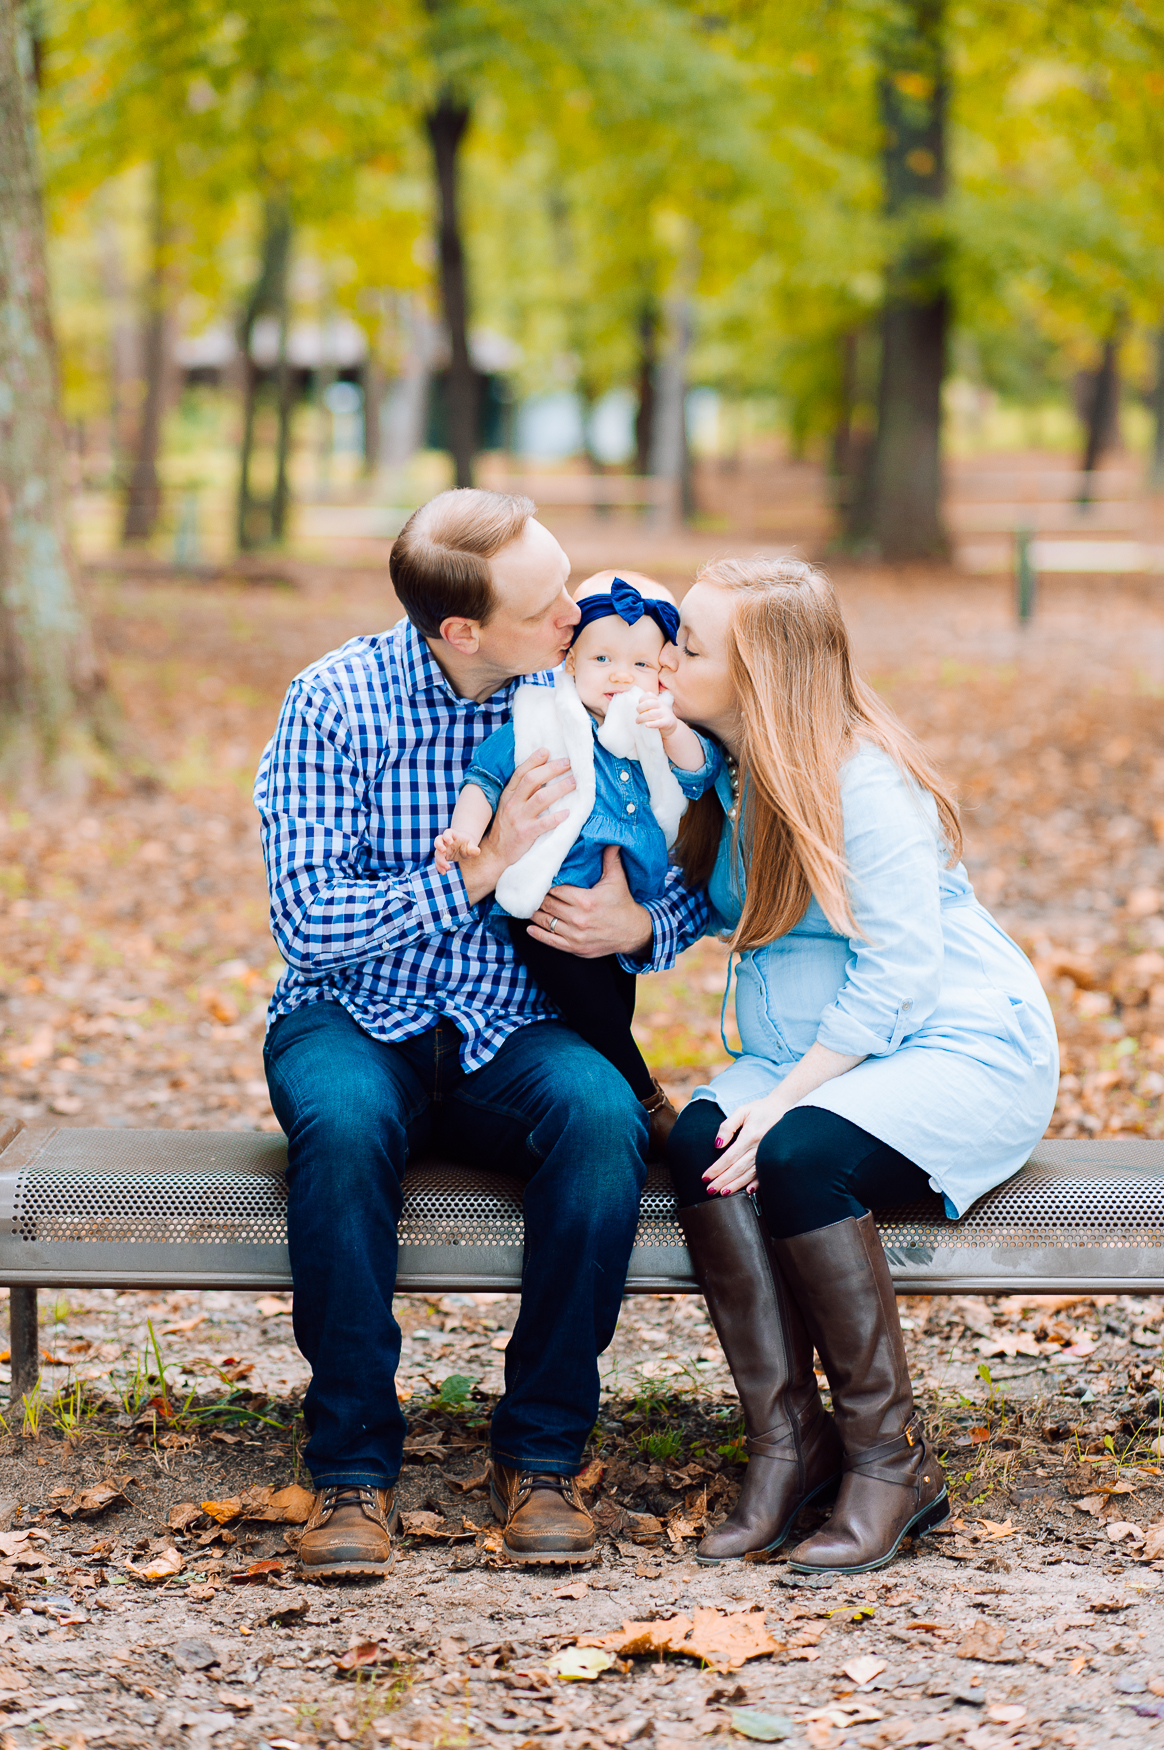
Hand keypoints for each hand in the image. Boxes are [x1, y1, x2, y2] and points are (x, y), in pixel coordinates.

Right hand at [434, 830, 480, 874]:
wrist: (464, 848)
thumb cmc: (468, 845)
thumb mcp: (472, 846)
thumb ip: (473, 849)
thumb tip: (477, 851)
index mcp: (453, 836)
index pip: (447, 832)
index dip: (447, 836)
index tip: (450, 842)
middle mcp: (445, 841)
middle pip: (438, 840)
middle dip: (439, 846)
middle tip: (444, 851)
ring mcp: (442, 849)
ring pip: (437, 853)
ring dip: (440, 860)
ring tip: (447, 868)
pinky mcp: (441, 857)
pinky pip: (438, 861)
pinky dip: (439, 867)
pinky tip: (443, 872)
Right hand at [462, 749, 575, 904]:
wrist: (494, 855)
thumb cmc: (506, 829)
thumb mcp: (508, 807)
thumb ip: (521, 792)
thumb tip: (541, 775)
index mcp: (508, 795)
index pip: (520, 773)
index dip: (534, 760)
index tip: (547, 751)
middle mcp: (512, 804)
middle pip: (532, 780)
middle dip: (552, 769)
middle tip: (568, 763)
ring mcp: (519, 819)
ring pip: (541, 798)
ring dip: (560, 788)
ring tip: (574, 782)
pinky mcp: (526, 834)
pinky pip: (544, 824)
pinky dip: (557, 817)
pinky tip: (569, 812)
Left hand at [526, 845, 653, 958]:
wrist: (633, 932)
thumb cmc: (623, 904)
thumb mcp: (617, 880)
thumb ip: (610, 859)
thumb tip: (611, 838)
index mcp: (585, 900)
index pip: (555, 890)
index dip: (545, 885)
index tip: (538, 880)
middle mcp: (578, 919)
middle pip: (548, 906)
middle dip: (538, 899)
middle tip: (528, 893)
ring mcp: (576, 935)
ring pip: (546, 922)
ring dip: (535, 915)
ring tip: (527, 907)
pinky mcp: (575, 948)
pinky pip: (551, 941)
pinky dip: (538, 934)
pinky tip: (530, 928)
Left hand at [636, 691, 678, 739]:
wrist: (672, 727)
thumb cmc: (659, 717)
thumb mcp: (655, 708)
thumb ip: (647, 706)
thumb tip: (632, 707)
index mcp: (658, 700)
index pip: (648, 695)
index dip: (641, 700)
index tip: (638, 707)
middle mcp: (662, 705)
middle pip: (649, 703)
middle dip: (640, 709)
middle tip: (637, 715)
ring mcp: (665, 713)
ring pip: (652, 713)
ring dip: (642, 718)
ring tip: (638, 722)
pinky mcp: (667, 723)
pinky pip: (659, 723)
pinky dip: (652, 724)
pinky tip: (646, 725)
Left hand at [705, 1093, 789, 1194]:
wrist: (784, 1108)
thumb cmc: (760, 1109)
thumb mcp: (742, 1111)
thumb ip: (728, 1126)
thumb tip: (717, 1144)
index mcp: (750, 1136)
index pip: (729, 1157)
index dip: (716, 1169)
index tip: (705, 1177)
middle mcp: (759, 1147)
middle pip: (737, 1169)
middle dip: (722, 1180)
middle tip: (710, 1190)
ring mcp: (767, 1154)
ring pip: (749, 1174)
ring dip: (735, 1185)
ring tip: (723, 1193)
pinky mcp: (772, 1158)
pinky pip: (764, 1174)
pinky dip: (756, 1184)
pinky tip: (747, 1191)